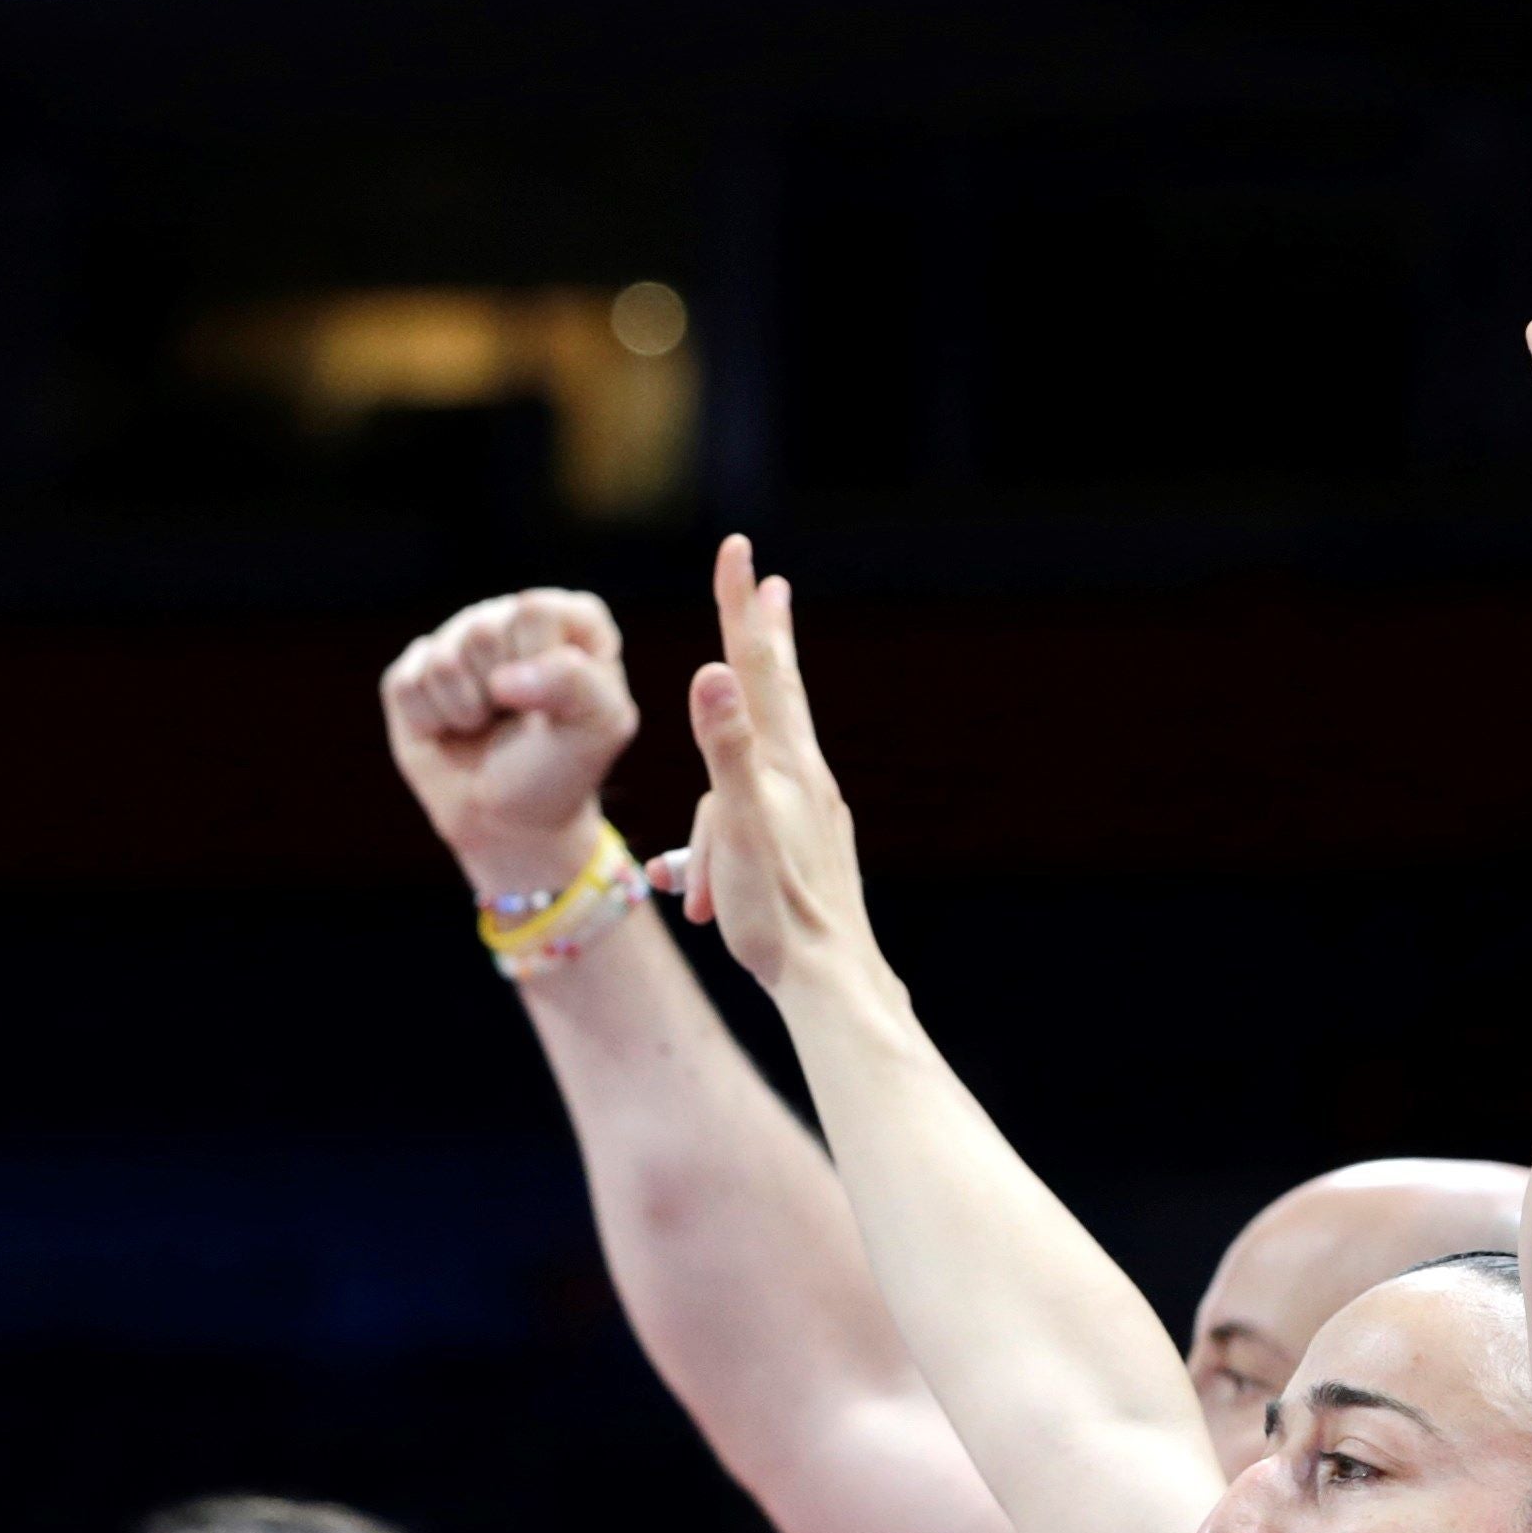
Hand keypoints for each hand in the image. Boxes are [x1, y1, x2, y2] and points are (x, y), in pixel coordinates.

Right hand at [381, 588, 644, 900]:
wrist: (509, 821)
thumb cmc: (560, 768)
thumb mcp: (598, 728)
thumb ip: (575, 683)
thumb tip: (501, 680)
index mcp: (569, 620)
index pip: (535, 611)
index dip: (540, 666)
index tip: (554, 705)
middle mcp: (510, 618)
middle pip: (482, 632)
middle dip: (498, 694)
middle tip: (514, 720)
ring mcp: (457, 640)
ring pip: (442, 662)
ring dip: (465, 713)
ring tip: (485, 725)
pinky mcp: (414, 670)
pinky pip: (405, 686)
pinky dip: (430, 723)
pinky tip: (450, 729)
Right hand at [666, 536, 876, 993]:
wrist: (834, 985)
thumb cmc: (779, 915)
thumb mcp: (738, 828)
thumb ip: (725, 750)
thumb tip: (711, 675)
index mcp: (784, 765)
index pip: (752, 667)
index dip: (739, 607)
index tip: (738, 547)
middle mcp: (806, 780)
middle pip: (778, 695)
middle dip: (764, 641)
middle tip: (771, 585)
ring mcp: (812, 815)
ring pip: (746, 787)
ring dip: (709, 829)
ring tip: (699, 889)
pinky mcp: (809, 851)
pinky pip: (748, 833)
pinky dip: (716, 857)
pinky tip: (697, 894)